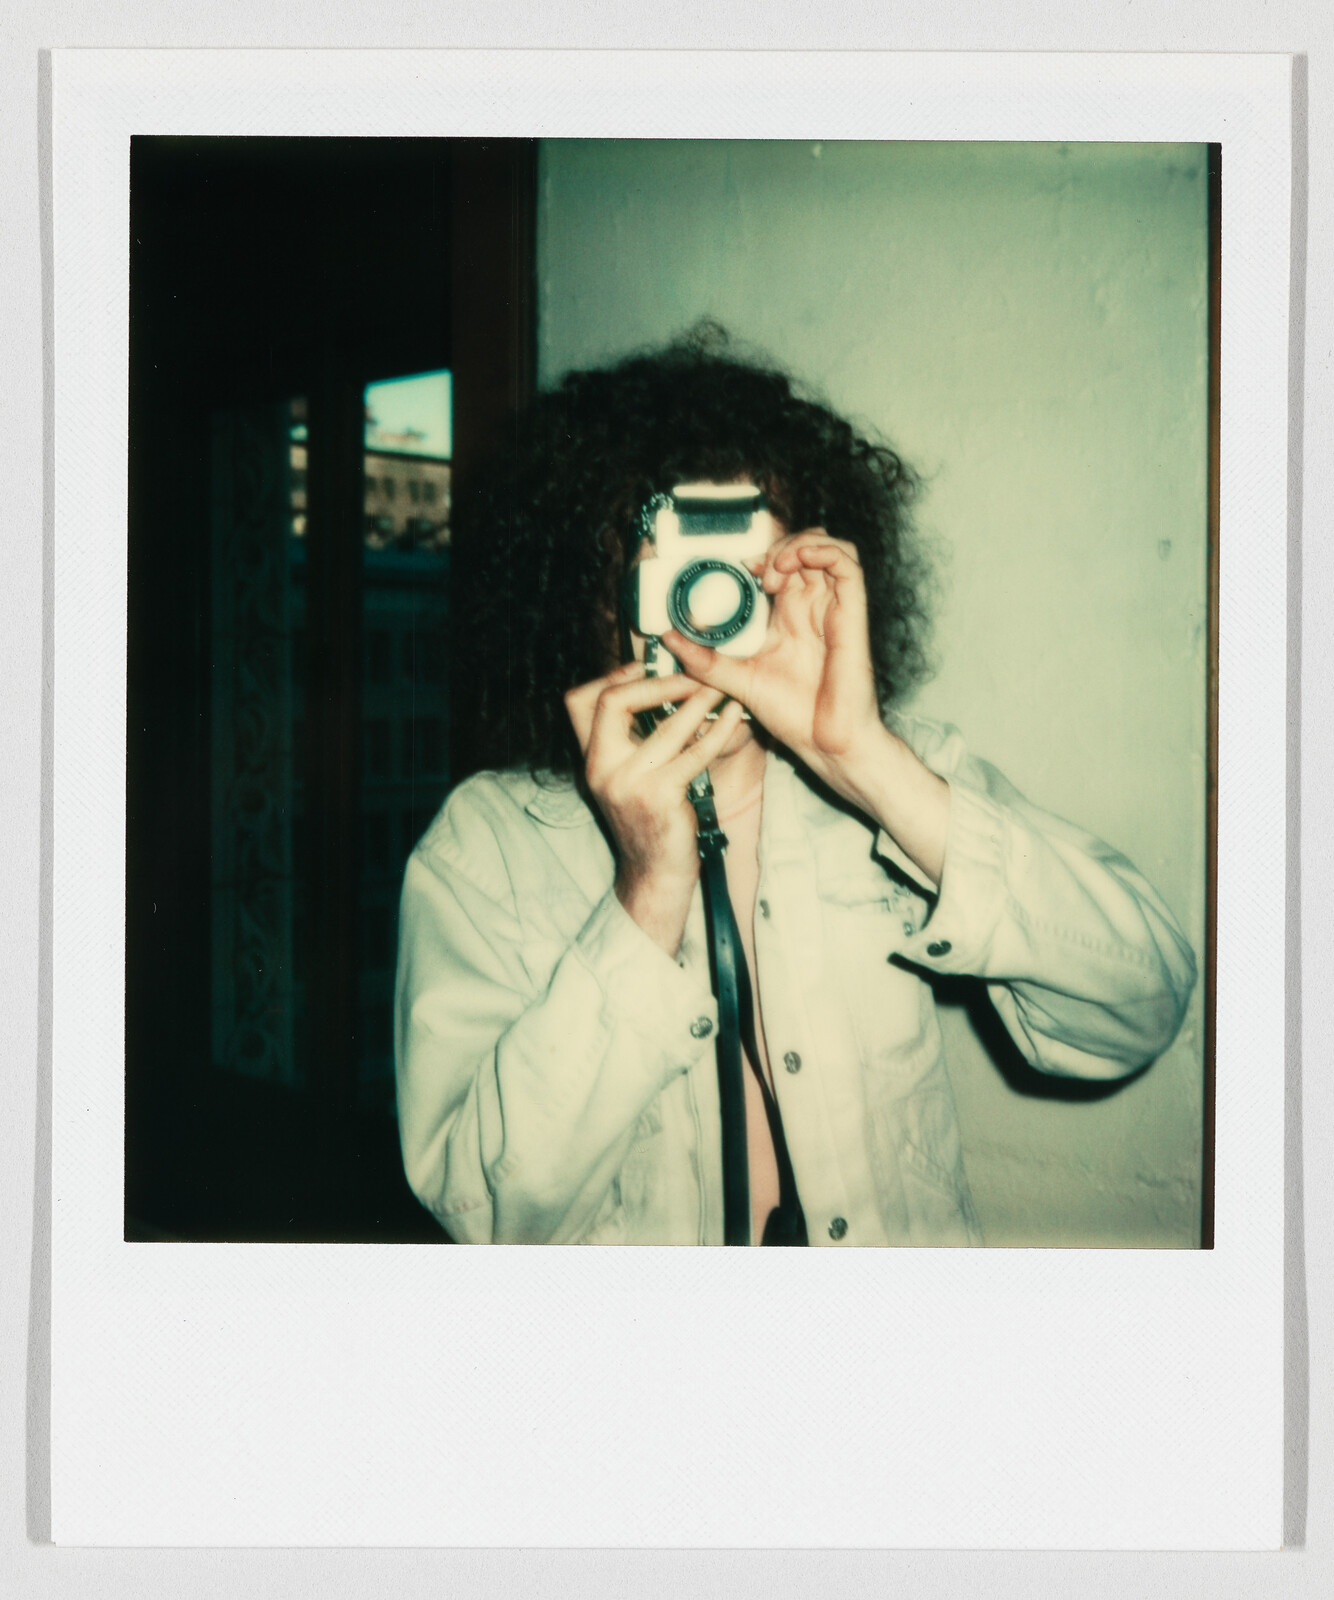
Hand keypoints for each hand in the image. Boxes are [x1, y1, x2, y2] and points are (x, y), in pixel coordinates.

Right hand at [565, 661, 745, 955]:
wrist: (654, 874)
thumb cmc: (650, 820)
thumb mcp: (627, 777)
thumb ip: (631, 739)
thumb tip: (659, 688)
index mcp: (591, 759)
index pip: (579, 701)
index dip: (611, 676)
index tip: (644, 667)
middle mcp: (601, 768)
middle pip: (612, 702)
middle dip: (654, 681)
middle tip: (689, 675)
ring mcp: (628, 783)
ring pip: (664, 725)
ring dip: (697, 701)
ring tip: (719, 688)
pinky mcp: (660, 796)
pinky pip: (694, 752)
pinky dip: (718, 731)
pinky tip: (733, 718)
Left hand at [664, 530, 949, 883]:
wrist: (828, 744)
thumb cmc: (794, 716)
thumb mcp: (738, 681)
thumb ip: (706, 660)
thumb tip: (669, 637)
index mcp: (791, 617)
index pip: (785, 565)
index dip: (763, 554)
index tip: (739, 569)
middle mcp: (815, 607)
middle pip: (807, 548)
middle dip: (779, 545)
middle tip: (755, 569)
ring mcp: (836, 608)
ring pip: (831, 547)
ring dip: (800, 543)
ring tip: (774, 567)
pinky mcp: (853, 614)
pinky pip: (849, 564)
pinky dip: (823, 551)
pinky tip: (795, 564)